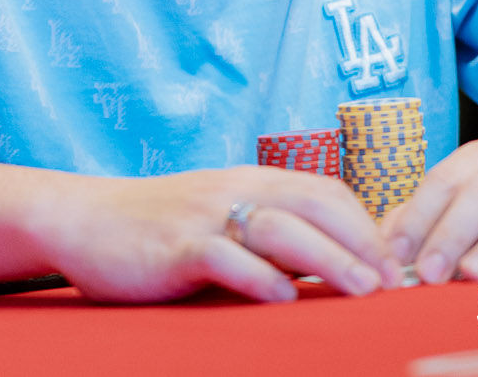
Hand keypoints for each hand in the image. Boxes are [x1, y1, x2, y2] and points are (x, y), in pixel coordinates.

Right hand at [44, 166, 397, 302]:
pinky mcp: (174, 247)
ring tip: (360, 290)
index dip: (368, 227)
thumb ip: (268, 232)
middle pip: (315, 204)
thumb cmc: (157, 226)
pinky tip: (283, 297)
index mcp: (250, 181)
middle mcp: (233, 190)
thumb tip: (332, 267)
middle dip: (362, 242)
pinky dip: (258, 276)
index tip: (396, 266)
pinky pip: (224, 256)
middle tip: (392, 283)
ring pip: (279, 228)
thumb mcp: (219, 216)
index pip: (326, 191)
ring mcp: (204, 217)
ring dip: (328, 259)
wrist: (81, 218)